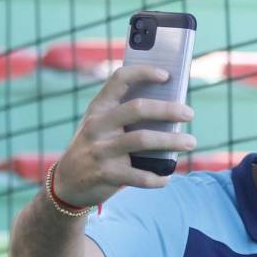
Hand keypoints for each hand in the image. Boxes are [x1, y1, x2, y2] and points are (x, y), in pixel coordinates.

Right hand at [52, 64, 195, 205]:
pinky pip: (139, 176)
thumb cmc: (95, 147)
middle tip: (189, 113)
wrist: (65, 183)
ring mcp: (101, 150)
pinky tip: (167, 176)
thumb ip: (125, 116)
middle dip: (168, 109)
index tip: (166, 75)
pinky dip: (158, 177)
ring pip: (143, 140)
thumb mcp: (100, 126)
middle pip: (137, 109)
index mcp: (98, 108)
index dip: (143, 72)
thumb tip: (171, 110)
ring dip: (172, 141)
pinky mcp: (106, 174)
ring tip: (191, 142)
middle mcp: (98, 126)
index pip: (119, 79)